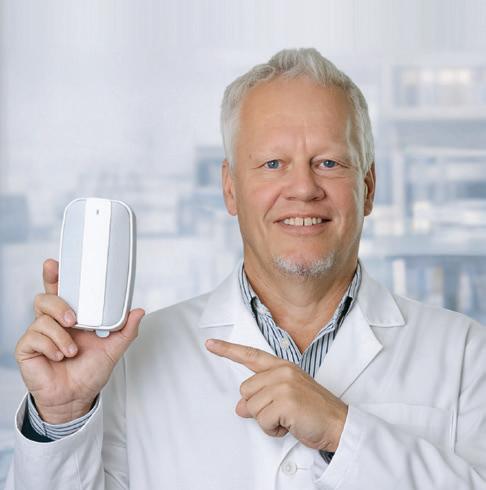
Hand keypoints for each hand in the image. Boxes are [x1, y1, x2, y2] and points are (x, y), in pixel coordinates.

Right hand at [15, 258, 144, 423]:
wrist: (76, 398)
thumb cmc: (90, 370)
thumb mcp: (114, 349)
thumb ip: (126, 330)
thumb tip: (139, 311)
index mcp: (73, 316)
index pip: (62, 290)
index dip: (56, 276)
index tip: (55, 264)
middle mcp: (54, 321)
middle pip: (46, 297)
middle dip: (58, 302)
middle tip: (73, 318)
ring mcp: (39, 334)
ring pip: (41, 316)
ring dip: (61, 333)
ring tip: (72, 350)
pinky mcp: (28, 348)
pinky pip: (34, 337)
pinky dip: (51, 347)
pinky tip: (60, 357)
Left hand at [205, 339, 347, 451]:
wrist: (339, 424)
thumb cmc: (313, 411)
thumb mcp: (285, 398)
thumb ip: (262, 396)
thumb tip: (240, 407)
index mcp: (282, 366)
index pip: (251, 355)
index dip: (228, 350)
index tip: (210, 344)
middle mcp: (282, 371)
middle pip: (245, 391)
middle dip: (258, 408)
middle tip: (281, 412)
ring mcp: (284, 384)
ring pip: (251, 407)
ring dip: (266, 421)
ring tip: (287, 419)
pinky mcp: (286, 401)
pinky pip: (262, 420)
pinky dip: (273, 430)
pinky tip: (289, 425)